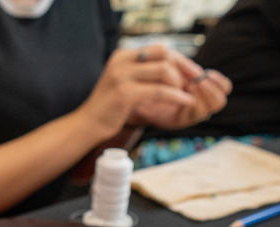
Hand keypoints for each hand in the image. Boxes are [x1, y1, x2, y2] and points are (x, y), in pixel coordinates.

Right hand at [76, 43, 199, 140]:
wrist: (87, 124)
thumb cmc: (109, 107)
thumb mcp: (124, 82)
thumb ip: (143, 72)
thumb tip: (173, 67)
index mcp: (122, 55)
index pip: (159, 48)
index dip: (178, 59)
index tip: (190, 73)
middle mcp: (121, 61)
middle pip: (164, 54)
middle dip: (182, 68)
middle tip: (192, 82)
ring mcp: (122, 76)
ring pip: (164, 70)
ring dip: (179, 83)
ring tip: (183, 95)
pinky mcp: (125, 93)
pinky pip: (160, 90)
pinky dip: (176, 96)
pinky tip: (185, 101)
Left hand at [131, 67, 231, 130]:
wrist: (133, 94)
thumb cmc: (154, 78)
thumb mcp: (171, 67)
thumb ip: (184, 66)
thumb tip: (196, 70)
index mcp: (203, 90)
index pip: (224, 89)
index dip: (219, 81)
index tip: (207, 72)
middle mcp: (200, 104)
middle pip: (219, 102)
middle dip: (211, 90)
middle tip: (198, 80)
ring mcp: (189, 115)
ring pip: (207, 110)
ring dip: (201, 96)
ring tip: (191, 84)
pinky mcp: (177, 121)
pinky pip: (190, 116)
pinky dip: (187, 103)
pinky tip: (178, 93)